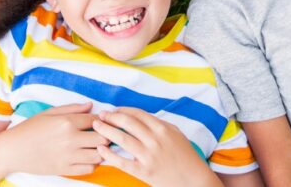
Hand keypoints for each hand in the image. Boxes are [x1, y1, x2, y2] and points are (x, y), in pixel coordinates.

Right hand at [0, 103, 105, 176]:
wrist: (12, 150)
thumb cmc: (30, 128)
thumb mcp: (49, 113)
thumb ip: (72, 109)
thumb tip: (91, 106)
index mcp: (66, 122)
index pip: (96, 120)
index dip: (102, 120)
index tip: (102, 120)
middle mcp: (70, 139)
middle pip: (102, 138)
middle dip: (105, 135)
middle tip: (102, 133)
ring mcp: (68, 156)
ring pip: (99, 155)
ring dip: (101, 150)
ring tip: (95, 146)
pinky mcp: (65, 170)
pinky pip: (89, 168)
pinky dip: (92, 163)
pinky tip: (87, 156)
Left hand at [93, 108, 221, 186]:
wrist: (194, 180)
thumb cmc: (186, 157)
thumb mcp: (176, 134)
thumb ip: (159, 124)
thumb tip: (141, 118)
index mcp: (162, 128)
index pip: (137, 114)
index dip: (122, 110)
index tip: (113, 111)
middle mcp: (155, 140)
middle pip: (127, 123)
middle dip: (111, 117)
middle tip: (100, 115)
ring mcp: (149, 156)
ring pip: (122, 139)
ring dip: (106, 131)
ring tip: (96, 126)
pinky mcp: (145, 172)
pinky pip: (123, 162)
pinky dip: (109, 155)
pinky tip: (101, 150)